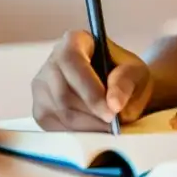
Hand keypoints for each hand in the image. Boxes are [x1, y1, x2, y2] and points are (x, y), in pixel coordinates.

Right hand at [31, 30, 153, 130]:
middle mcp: (52, 62)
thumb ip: (126, 82)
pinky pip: (54, 128)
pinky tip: (95, 131)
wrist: (120, 92)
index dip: (89, 89)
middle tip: (114, 126)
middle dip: (91, 114)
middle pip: (63, 93)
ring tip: (108, 128)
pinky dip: (77, 134)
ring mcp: (42, 88)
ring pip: (59, 113)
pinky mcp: (40, 111)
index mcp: (74, 41)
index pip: (71, 61)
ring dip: (86, 127)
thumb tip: (114, 103)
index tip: (111, 112)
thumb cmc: (127, 76)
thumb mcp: (136, 72)